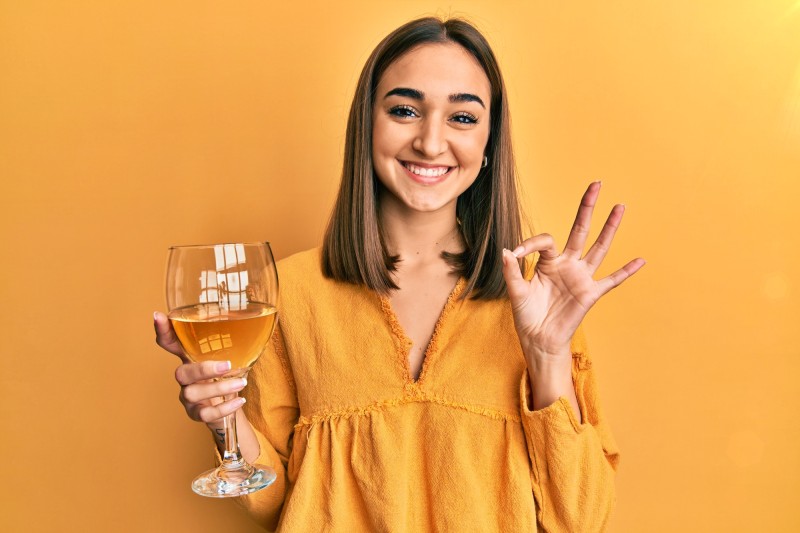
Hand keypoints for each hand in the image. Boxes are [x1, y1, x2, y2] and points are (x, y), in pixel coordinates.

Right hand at [153, 311, 247, 426]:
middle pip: (181, 373)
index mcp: (190, 358)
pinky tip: (239, 400)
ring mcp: (188, 397)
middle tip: (228, 365)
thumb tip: (253, 318)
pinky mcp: (197, 414)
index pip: (170, 343)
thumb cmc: (225, 376)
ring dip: (219, 387)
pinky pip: (205, 414)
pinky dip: (224, 407)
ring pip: (193, 394)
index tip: (158, 316)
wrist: (230, 405)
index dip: (163, 331)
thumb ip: (231, 341)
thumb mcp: (227, 356)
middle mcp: (185, 378)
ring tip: (241, 383)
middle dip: (203, 369)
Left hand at [501, 182, 644, 363]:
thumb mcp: (516, 292)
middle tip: (596, 183)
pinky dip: (626, 272)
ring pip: (598, 248)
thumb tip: (507, 250)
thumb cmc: (527, 315)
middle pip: (579, 230)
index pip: (545, 240)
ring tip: (620, 207)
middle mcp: (567, 264)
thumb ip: (512, 271)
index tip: (515, 255)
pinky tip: (641, 260)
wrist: (538, 340)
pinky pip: (611, 281)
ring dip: (609, 228)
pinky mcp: (590, 293)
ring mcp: (581, 277)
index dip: (529, 244)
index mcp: (548, 262)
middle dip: (587, 207)